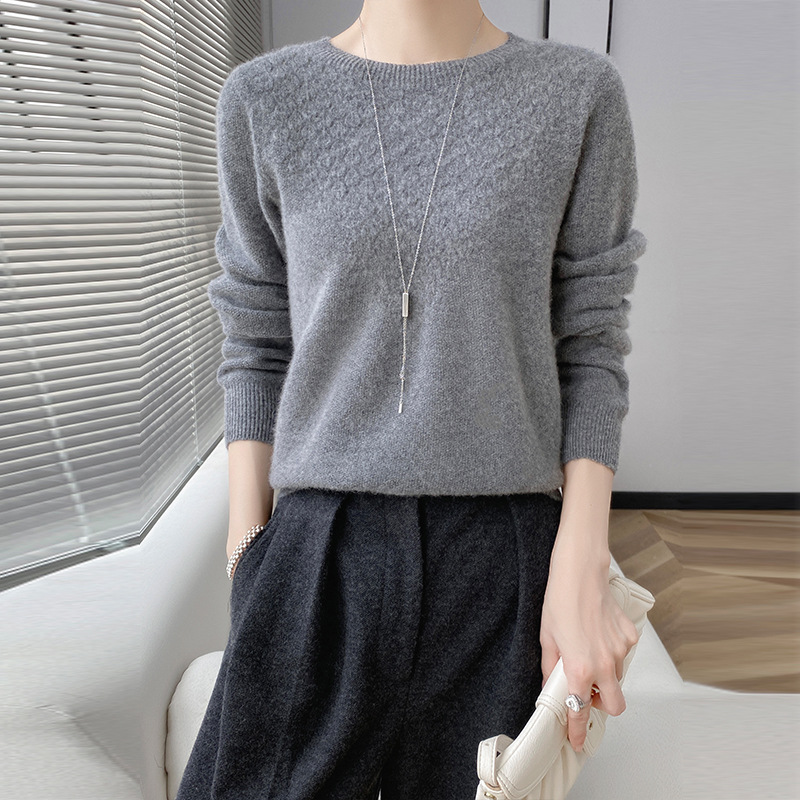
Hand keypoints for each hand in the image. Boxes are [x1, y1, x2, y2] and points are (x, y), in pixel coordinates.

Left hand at [539, 533, 639, 751]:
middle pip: (614, 706)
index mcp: (580, 669)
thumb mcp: (547, 637)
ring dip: (606, 676)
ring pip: (619, 678)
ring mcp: (621, 651)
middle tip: (586, 691)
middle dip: (601, 705)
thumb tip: (552, 685)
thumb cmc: (560, 599)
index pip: (580, 712)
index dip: (577, 731)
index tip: (576, 741)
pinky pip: (624, 655)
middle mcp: (604, 664)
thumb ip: (551, 668)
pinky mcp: (629, 636)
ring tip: (588, 652)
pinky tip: (598, 635)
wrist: (580, 572)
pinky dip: (613, 653)